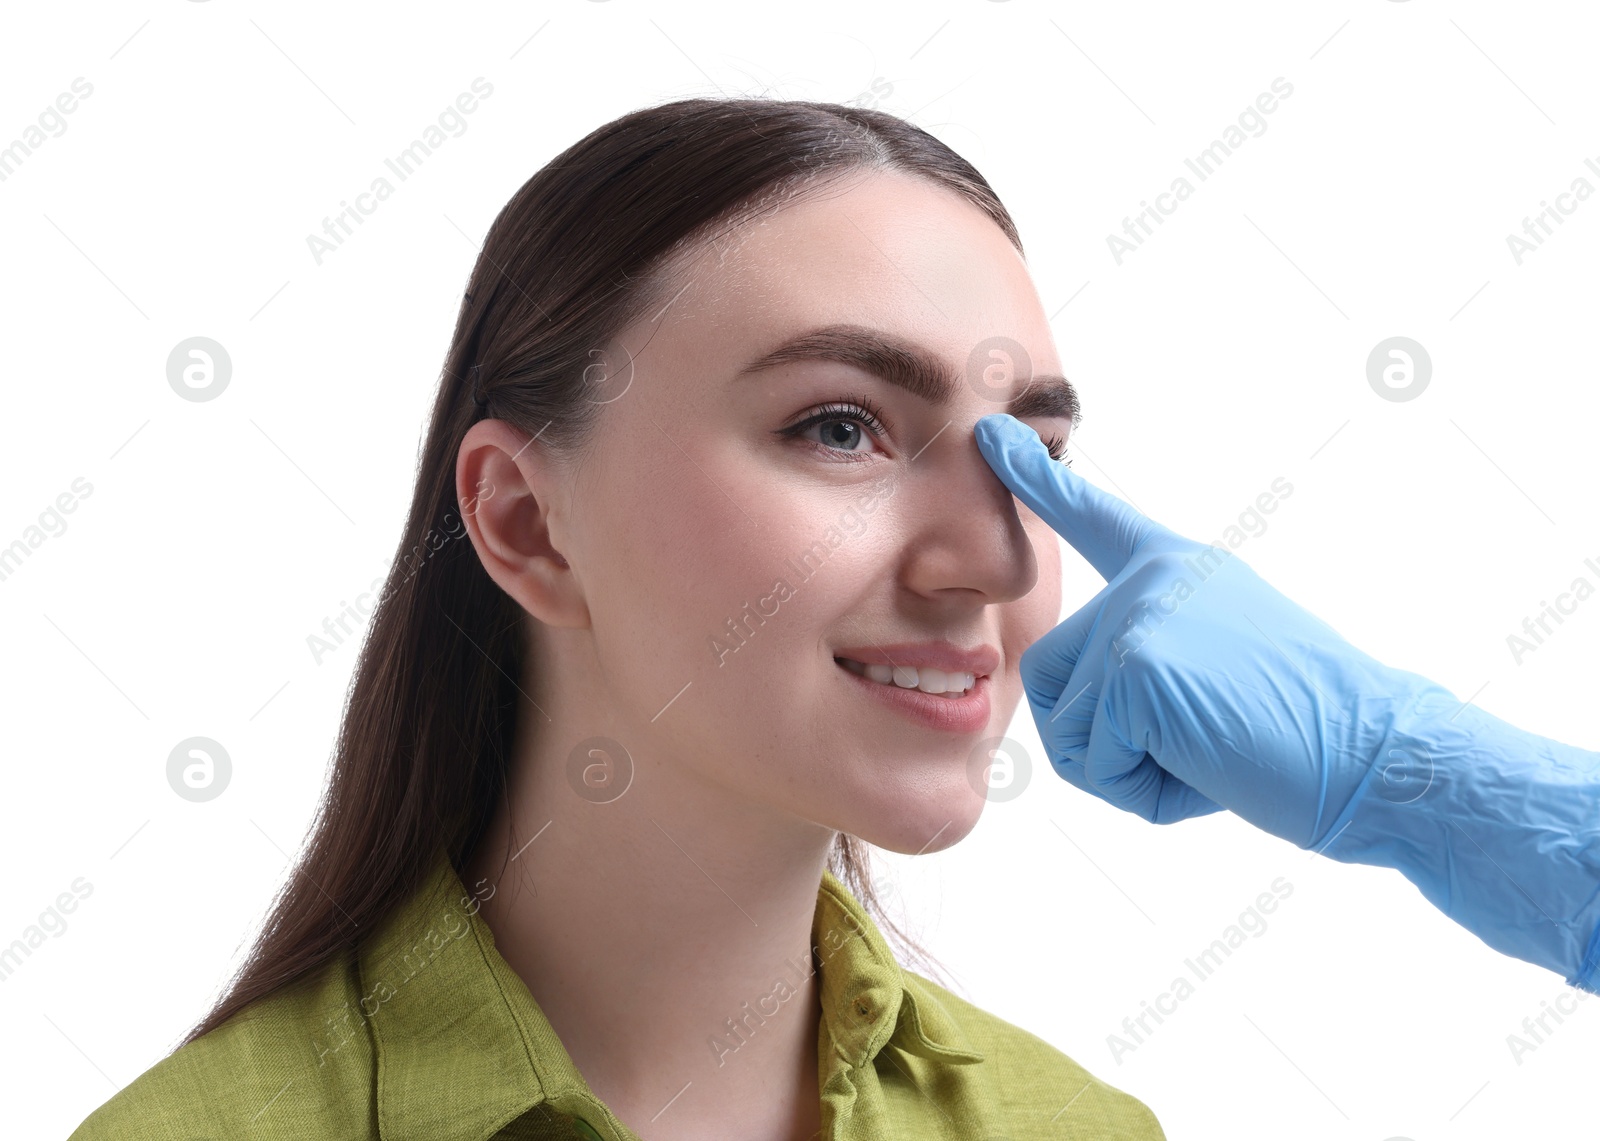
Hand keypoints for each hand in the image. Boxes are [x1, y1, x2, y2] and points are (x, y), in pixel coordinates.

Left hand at [974, 413, 1438, 848]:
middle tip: (1204, 741)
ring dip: (1127, 770)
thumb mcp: (1217, 667)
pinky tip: (1210, 766)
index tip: (990, 438)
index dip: (1038, 482)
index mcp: (1177, 569)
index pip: (1095, 520)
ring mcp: (1141, 615)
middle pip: (1055, 676)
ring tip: (1212, 751)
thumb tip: (1089, 693)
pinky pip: (1092, 761)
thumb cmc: (1304, 733)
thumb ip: (1149, 654)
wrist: (1378, 755)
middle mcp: (1152, 578)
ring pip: (1069, 727)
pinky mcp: (1136, 665)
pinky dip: (1143, 790)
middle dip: (1107, 740)